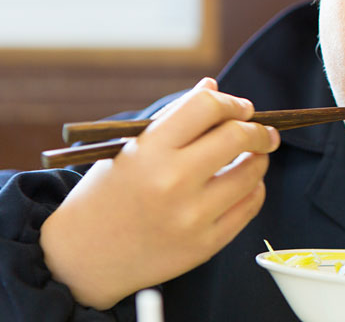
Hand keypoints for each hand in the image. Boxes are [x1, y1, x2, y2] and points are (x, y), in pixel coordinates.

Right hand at [40, 78, 279, 309]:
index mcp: (149, 150)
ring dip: (259, 158)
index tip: (240, 108)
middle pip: (238, 137)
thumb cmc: (107, 194)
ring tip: (254, 156)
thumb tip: (213, 86)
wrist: (81, 258)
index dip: (230, 102)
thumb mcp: (128, 148)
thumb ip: (174, 117)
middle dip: (258, 129)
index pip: (206, 107)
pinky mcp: (204, 245)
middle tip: (262, 131)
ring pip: (252, 173)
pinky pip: (249, 207)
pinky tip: (244, 185)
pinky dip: (254, 189)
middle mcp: (172, 181)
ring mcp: (191, 216)